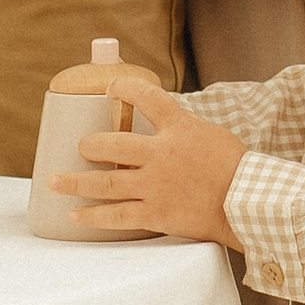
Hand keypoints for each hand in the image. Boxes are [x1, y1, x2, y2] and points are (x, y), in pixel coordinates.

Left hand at [59, 82, 244, 244]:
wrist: (250, 203)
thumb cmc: (239, 168)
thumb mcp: (211, 134)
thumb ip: (183, 129)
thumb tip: (165, 126)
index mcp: (179, 128)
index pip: (145, 96)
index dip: (123, 88)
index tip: (110, 88)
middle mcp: (161, 154)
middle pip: (111, 144)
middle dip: (89, 145)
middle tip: (80, 147)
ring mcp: (155, 185)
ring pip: (105, 182)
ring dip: (75, 181)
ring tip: (54, 181)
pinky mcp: (156, 214)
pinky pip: (116, 215)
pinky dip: (93, 216)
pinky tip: (75, 216)